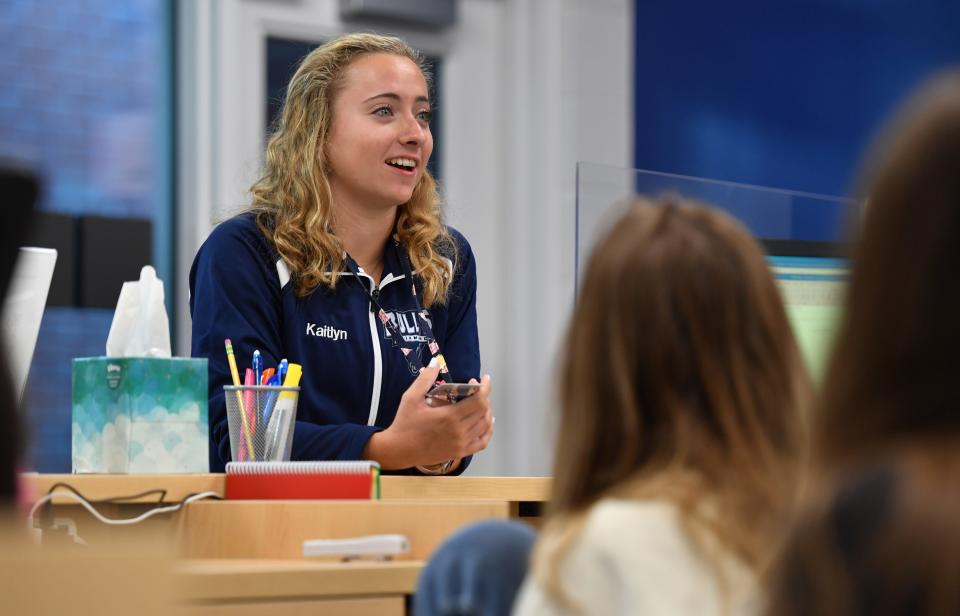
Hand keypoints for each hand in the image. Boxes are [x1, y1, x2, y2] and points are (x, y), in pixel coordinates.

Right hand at [363, 366, 493, 469]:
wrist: (398, 450)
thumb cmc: (404, 423)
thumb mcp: (411, 397)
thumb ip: (425, 379)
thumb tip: (436, 361)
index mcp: (449, 416)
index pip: (478, 400)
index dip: (485, 388)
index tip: (484, 379)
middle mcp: (458, 431)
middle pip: (484, 411)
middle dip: (485, 397)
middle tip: (478, 389)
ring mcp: (460, 444)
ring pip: (485, 425)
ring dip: (487, 412)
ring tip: (482, 403)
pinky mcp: (459, 453)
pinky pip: (482, 442)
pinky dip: (488, 431)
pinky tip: (486, 423)